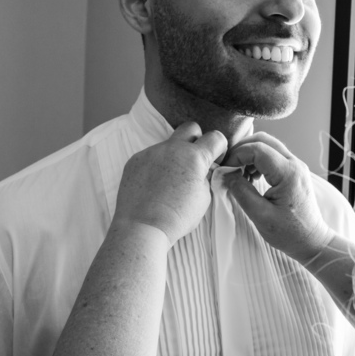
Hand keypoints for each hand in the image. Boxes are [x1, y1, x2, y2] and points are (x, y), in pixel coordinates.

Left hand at [114, 122, 227, 244]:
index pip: (215, 137)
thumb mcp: (204, 198)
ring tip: (169, 181)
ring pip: (168, 145)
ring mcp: (151, 152)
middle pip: (190, 127)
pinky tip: (154, 185)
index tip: (215, 159)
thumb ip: (205, 177)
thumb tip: (203, 171)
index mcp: (194, 157)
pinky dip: (156, 166)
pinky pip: (150, 156)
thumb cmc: (176, 217)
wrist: (142, 227)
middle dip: (197, 139)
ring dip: (174, 156)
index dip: (219, 147)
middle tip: (195, 160)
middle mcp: (172, 148)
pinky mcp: (135, 160)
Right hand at [223, 133, 334, 264]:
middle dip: (242, 150)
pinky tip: (251, 177)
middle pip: (263, 140)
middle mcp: (295, 164)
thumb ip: (241, 192)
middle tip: (229, 167)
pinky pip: (274, 156)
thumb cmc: (289, 233)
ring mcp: (297, 166)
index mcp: (288, 173)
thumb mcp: (260, 215)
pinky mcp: (295, 171)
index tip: (225, 169)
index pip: (257, 149)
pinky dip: (258, 160)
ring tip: (240, 174)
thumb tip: (226, 175)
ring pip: (269, 145)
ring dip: (250, 154)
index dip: (237, 155)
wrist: (312, 241)